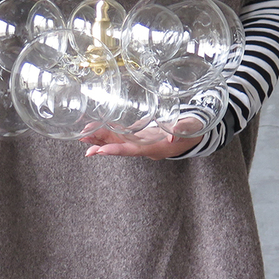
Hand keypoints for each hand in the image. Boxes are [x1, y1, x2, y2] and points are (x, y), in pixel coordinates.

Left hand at [80, 126, 203, 160]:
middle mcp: (144, 147)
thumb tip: (173, 135)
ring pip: (117, 141)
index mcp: (155, 147)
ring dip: (100, 138)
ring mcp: (141, 141)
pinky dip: (108, 131)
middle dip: (101, 144)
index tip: (100, 151)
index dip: (116, 150)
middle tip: (83, 140)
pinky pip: (121, 134)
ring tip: (83, 135)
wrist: (195, 133)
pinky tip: (97, 128)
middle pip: (119, 146)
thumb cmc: (193, 130)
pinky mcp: (140, 135)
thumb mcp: (191, 129)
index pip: (133, 150)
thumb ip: (182, 129)